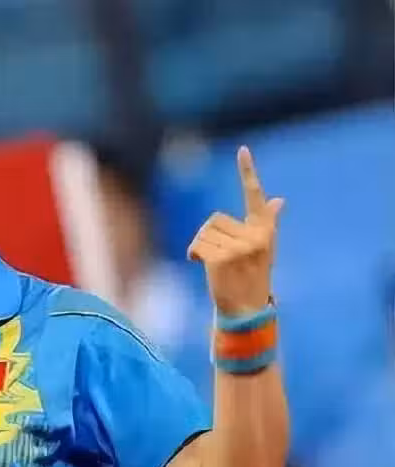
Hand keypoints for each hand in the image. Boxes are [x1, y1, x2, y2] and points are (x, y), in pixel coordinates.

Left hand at [187, 146, 283, 315]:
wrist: (246, 310)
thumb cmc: (252, 276)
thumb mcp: (264, 247)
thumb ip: (268, 221)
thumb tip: (280, 199)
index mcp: (264, 230)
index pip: (255, 197)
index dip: (248, 172)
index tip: (242, 150)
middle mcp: (255, 236)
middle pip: (214, 219)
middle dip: (210, 236)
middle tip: (223, 258)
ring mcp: (239, 248)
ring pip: (204, 232)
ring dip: (201, 247)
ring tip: (217, 265)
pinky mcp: (222, 258)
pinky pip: (197, 246)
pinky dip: (193, 255)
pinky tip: (203, 267)